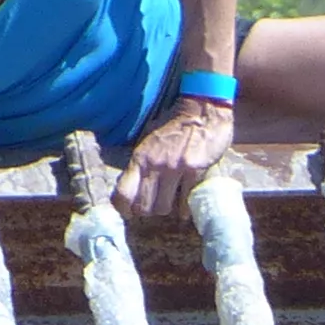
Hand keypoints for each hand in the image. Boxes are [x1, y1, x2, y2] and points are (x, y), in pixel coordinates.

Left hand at [116, 95, 238, 219]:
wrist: (202, 112)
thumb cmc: (175, 126)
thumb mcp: (150, 142)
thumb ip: (142, 163)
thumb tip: (134, 185)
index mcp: (140, 157)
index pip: (122, 193)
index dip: (123, 209)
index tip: (128, 213)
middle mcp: (154, 165)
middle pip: (143, 206)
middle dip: (148, 211)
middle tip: (153, 208)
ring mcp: (175, 169)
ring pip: (164, 207)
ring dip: (167, 210)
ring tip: (171, 205)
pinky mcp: (195, 171)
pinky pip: (186, 201)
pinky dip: (185, 209)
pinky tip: (186, 206)